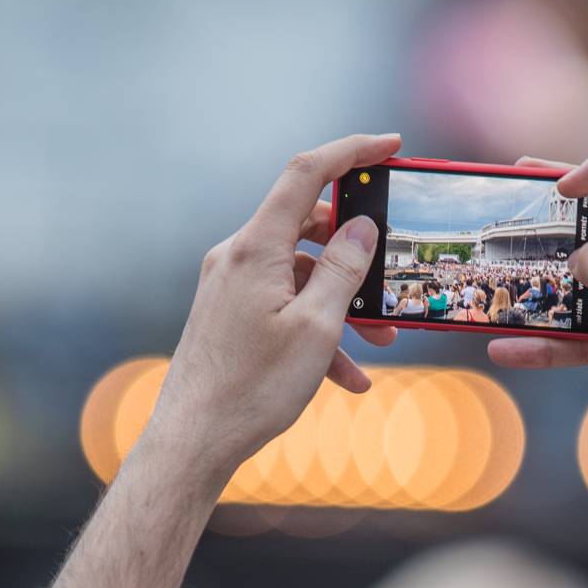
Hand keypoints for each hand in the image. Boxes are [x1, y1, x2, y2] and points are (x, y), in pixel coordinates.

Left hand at [146, 133, 399, 473]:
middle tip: (393, 280)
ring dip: (344, 305)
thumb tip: (361, 227)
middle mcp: (237, 257)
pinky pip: (285, 307)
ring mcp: (231, 285)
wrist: (194, 441)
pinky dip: (318, 332)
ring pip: (302, 276)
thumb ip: (343, 270)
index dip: (350, 151)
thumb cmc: (252, 389)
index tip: (390, 146)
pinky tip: (347, 376)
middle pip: (308, 227)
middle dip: (357, 255)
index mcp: (255, 249)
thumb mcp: (316, 327)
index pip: (306, 174)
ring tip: (379, 344)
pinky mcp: (230, 314)